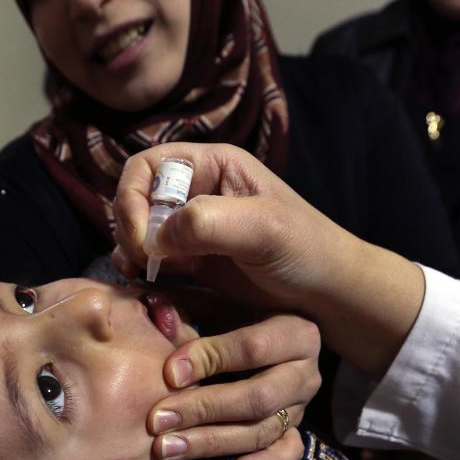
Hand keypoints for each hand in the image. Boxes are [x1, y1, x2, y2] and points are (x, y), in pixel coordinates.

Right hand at [112, 142, 424, 376]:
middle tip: (141, 262)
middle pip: (136, 197)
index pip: (148, 166)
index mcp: (214, 165)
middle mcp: (197, 190)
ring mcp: (192, 226)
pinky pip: (151, 258)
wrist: (329, 295)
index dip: (133, 197)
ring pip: (139, 228)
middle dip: (129, 226)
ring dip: (129, 249)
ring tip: (138, 275)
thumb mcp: (264, 229)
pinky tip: (146, 284)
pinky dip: (140, 269)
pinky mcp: (192, 260)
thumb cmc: (306, 251)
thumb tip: (156, 236)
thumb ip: (209, 222)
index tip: (142, 239)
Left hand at [150, 314, 320, 459]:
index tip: (169, 373)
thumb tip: (156, 312)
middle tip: (159, 418)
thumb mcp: (215, 305)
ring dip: (212, 442)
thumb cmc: (231, 317)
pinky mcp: (294, 432)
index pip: (252, 348)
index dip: (209, 359)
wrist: (259, 337)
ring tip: (167, 448)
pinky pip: (287, 454)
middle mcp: (305, 372)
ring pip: (262, 430)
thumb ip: (187, 307)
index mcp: (294, 331)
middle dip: (204, 409)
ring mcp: (301, 406)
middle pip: (258, 397)